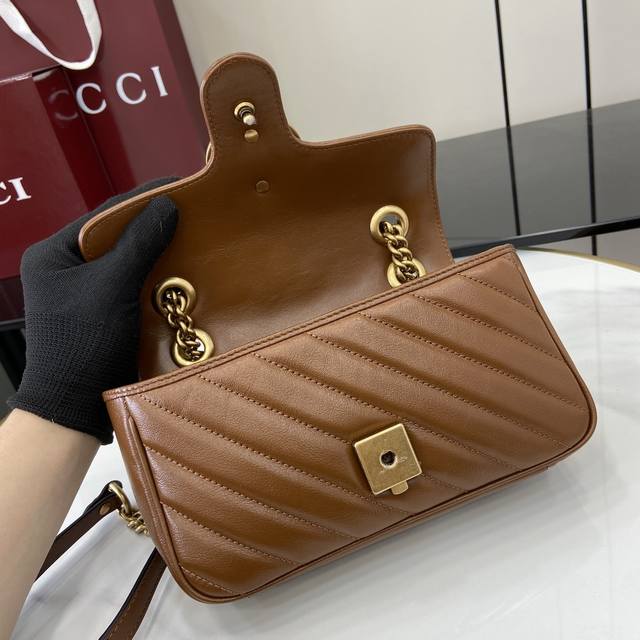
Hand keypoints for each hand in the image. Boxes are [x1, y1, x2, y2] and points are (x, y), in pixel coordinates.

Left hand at [8, 178, 177, 443]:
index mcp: (55, 253)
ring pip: (127, 261)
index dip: (143, 200)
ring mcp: (85, 292)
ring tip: (193, 238)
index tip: (180, 186)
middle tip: (191, 213)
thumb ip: (139, 243)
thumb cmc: (83, 341)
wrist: (75, 404)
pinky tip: (182, 272)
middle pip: (116, 236)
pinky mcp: (104, 312)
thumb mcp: (112, 285)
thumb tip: (168, 205)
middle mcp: (67, 268)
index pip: (104, 215)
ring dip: (158, 253)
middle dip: (153, 226)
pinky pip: (133, 284)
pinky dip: (156, 278)